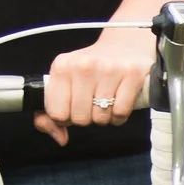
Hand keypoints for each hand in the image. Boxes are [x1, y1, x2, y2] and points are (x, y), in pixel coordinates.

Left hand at [38, 27, 157, 144]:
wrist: (123, 46)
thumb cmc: (92, 69)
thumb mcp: (66, 82)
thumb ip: (52, 112)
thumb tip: (60, 138)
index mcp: (62, 66)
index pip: (57, 113)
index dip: (66, 117)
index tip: (73, 108)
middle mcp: (84, 66)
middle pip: (80, 119)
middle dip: (87, 118)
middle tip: (93, 104)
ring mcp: (109, 69)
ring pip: (101, 118)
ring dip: (105, 117)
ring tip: (107, 101)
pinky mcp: (132, 74)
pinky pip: (120, 113)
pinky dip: (120, 115)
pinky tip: (119, 101)